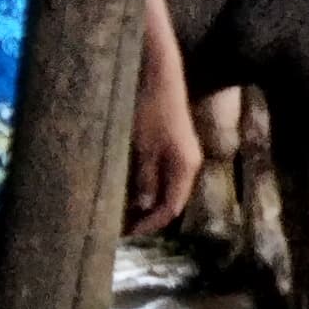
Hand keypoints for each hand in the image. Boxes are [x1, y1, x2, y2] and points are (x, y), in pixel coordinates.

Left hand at [125, 67, 204, 236]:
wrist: (160, 74)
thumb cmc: (151, 109)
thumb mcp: (143, 146)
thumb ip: (145, 178)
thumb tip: (144, 207)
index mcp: (186, 166)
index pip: (171, 207)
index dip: (150, 224)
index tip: (127, 234)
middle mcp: (188, 163)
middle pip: (170, 199)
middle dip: (147, 215)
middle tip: (121, 226)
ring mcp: (180, 153)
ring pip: (165, 186)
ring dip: (145, 200)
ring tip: (121, 210)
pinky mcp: (171, 144)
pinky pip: (160, 173)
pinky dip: (145, 184)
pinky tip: (128, 186)